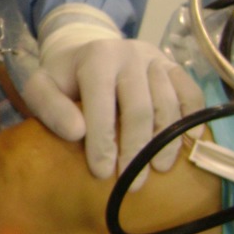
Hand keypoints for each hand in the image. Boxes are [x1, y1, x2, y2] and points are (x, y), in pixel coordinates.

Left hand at [20, 4, 204, 186]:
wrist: (87, 52)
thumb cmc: (63, 78)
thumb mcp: (41, 87)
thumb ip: (49, 108)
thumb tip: (76, 133)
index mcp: (96, 57)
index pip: (102, 104)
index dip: (102, 141)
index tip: (102, 173)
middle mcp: (130, 53)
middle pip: (140, 108)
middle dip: (135, 149)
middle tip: (132, 182)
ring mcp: (155, 58)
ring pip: (168, 104)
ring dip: (165, 141)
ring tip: (157, 168)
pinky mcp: (173, 66)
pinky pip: (190, 93)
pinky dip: (191, 118)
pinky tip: (188, 143)